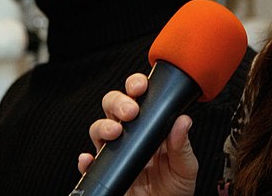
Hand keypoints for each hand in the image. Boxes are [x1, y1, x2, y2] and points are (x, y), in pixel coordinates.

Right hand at [78, 73, 198, 195]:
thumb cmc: (174, 189)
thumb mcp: (185, 167)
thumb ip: (182, 146)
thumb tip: (184, 121)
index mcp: (151, 126)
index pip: (139, 97)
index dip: (136, 86)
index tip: (141, 87)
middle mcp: (130, 135)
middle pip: (113, 106)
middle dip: (118, 102)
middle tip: (130, 111)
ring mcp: (116, 152)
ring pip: (98, 128)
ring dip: (102, 125)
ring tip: (115, 131)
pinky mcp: (106, 172)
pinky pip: (89, 164)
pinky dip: (86, 160)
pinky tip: (90, 158)